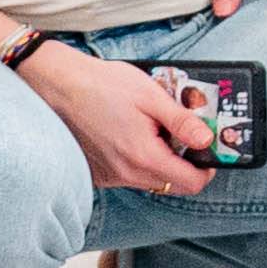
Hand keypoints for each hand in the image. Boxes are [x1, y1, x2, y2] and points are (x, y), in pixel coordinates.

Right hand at [37, 49, 217, 197]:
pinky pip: (129, 175)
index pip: (192, 183)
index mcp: (143, 157)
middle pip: (172, 183)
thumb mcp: (152, 97)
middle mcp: (125, 174)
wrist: (58, 84)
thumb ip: (183, 122)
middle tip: (182, 133)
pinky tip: (131, 134)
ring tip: (154, 127)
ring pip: (150, 179)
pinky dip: (138, 160)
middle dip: (185, 162)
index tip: (206, 148)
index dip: (207, 167)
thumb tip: (208, 140)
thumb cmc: (102, 85)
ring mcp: (109, 176)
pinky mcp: (97, 172)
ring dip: (161, 160)